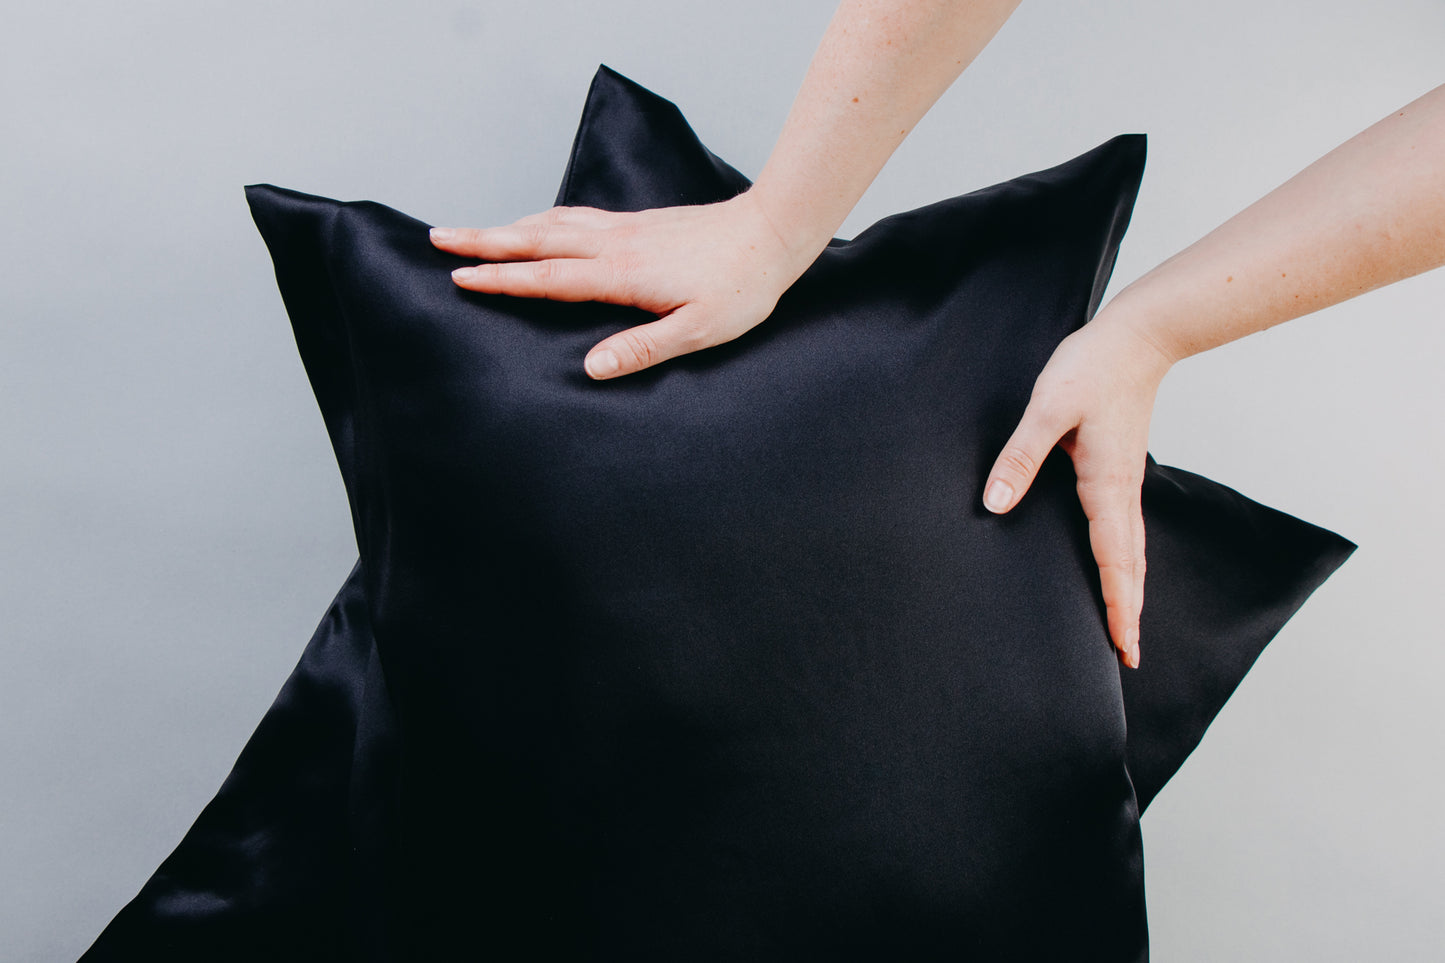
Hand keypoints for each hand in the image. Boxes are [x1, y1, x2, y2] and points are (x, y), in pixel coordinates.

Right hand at [429, 192, 826, 378]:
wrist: (771, 232)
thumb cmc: (741, 288)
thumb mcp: (698, 332)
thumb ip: (643, 349)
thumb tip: (591, 368)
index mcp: (622, 275)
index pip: (548, 278)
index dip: (501, 278)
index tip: (460, 276)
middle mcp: (615, 245)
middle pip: (536, 240)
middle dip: (485, 240)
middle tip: (439, 238)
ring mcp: (624, 229)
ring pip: (552, 224)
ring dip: (509, 227)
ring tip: (473, 232)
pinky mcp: (637, 224)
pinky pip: (575, 218)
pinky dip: (543, 220)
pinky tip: (539, 225)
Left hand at [981, 309, 1174, 668]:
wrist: (1136, 338)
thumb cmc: (1092, 368)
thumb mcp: (1048, 408)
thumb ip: (1020, 456)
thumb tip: (995, 502)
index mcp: (1106, 485)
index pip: (1114, 560)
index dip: (1118, 605)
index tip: (1124, 646)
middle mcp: (1121, 491)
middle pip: (1130, 565)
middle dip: (1129, 609)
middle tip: (1129, 654)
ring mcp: (1123, 481)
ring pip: (1131, 548)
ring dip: (1129, 587)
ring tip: (1124, 623)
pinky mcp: (1118, 468)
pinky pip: (1124, 526)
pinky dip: (1125, 558)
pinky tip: (1115, 563)